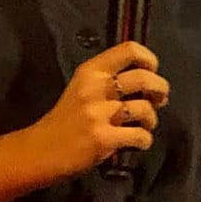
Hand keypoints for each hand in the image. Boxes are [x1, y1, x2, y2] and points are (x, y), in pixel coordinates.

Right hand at [27, 41, 169, 176]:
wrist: (40, 151)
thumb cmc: (64, 121)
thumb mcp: (82, 89)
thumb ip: (109, 81)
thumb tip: (148, 86)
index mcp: (90, 71)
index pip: (129, 50)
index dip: (149, 58)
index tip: (152, 71)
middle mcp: (95, 88)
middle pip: (144, 77)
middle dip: (160, 89)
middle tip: (159, 100)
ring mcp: (99, 113)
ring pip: (145, 108)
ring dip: (152, 119)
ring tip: (145, 125)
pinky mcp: (103, 138)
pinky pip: (140, 136)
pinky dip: (145, 140)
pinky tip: (138, 142)